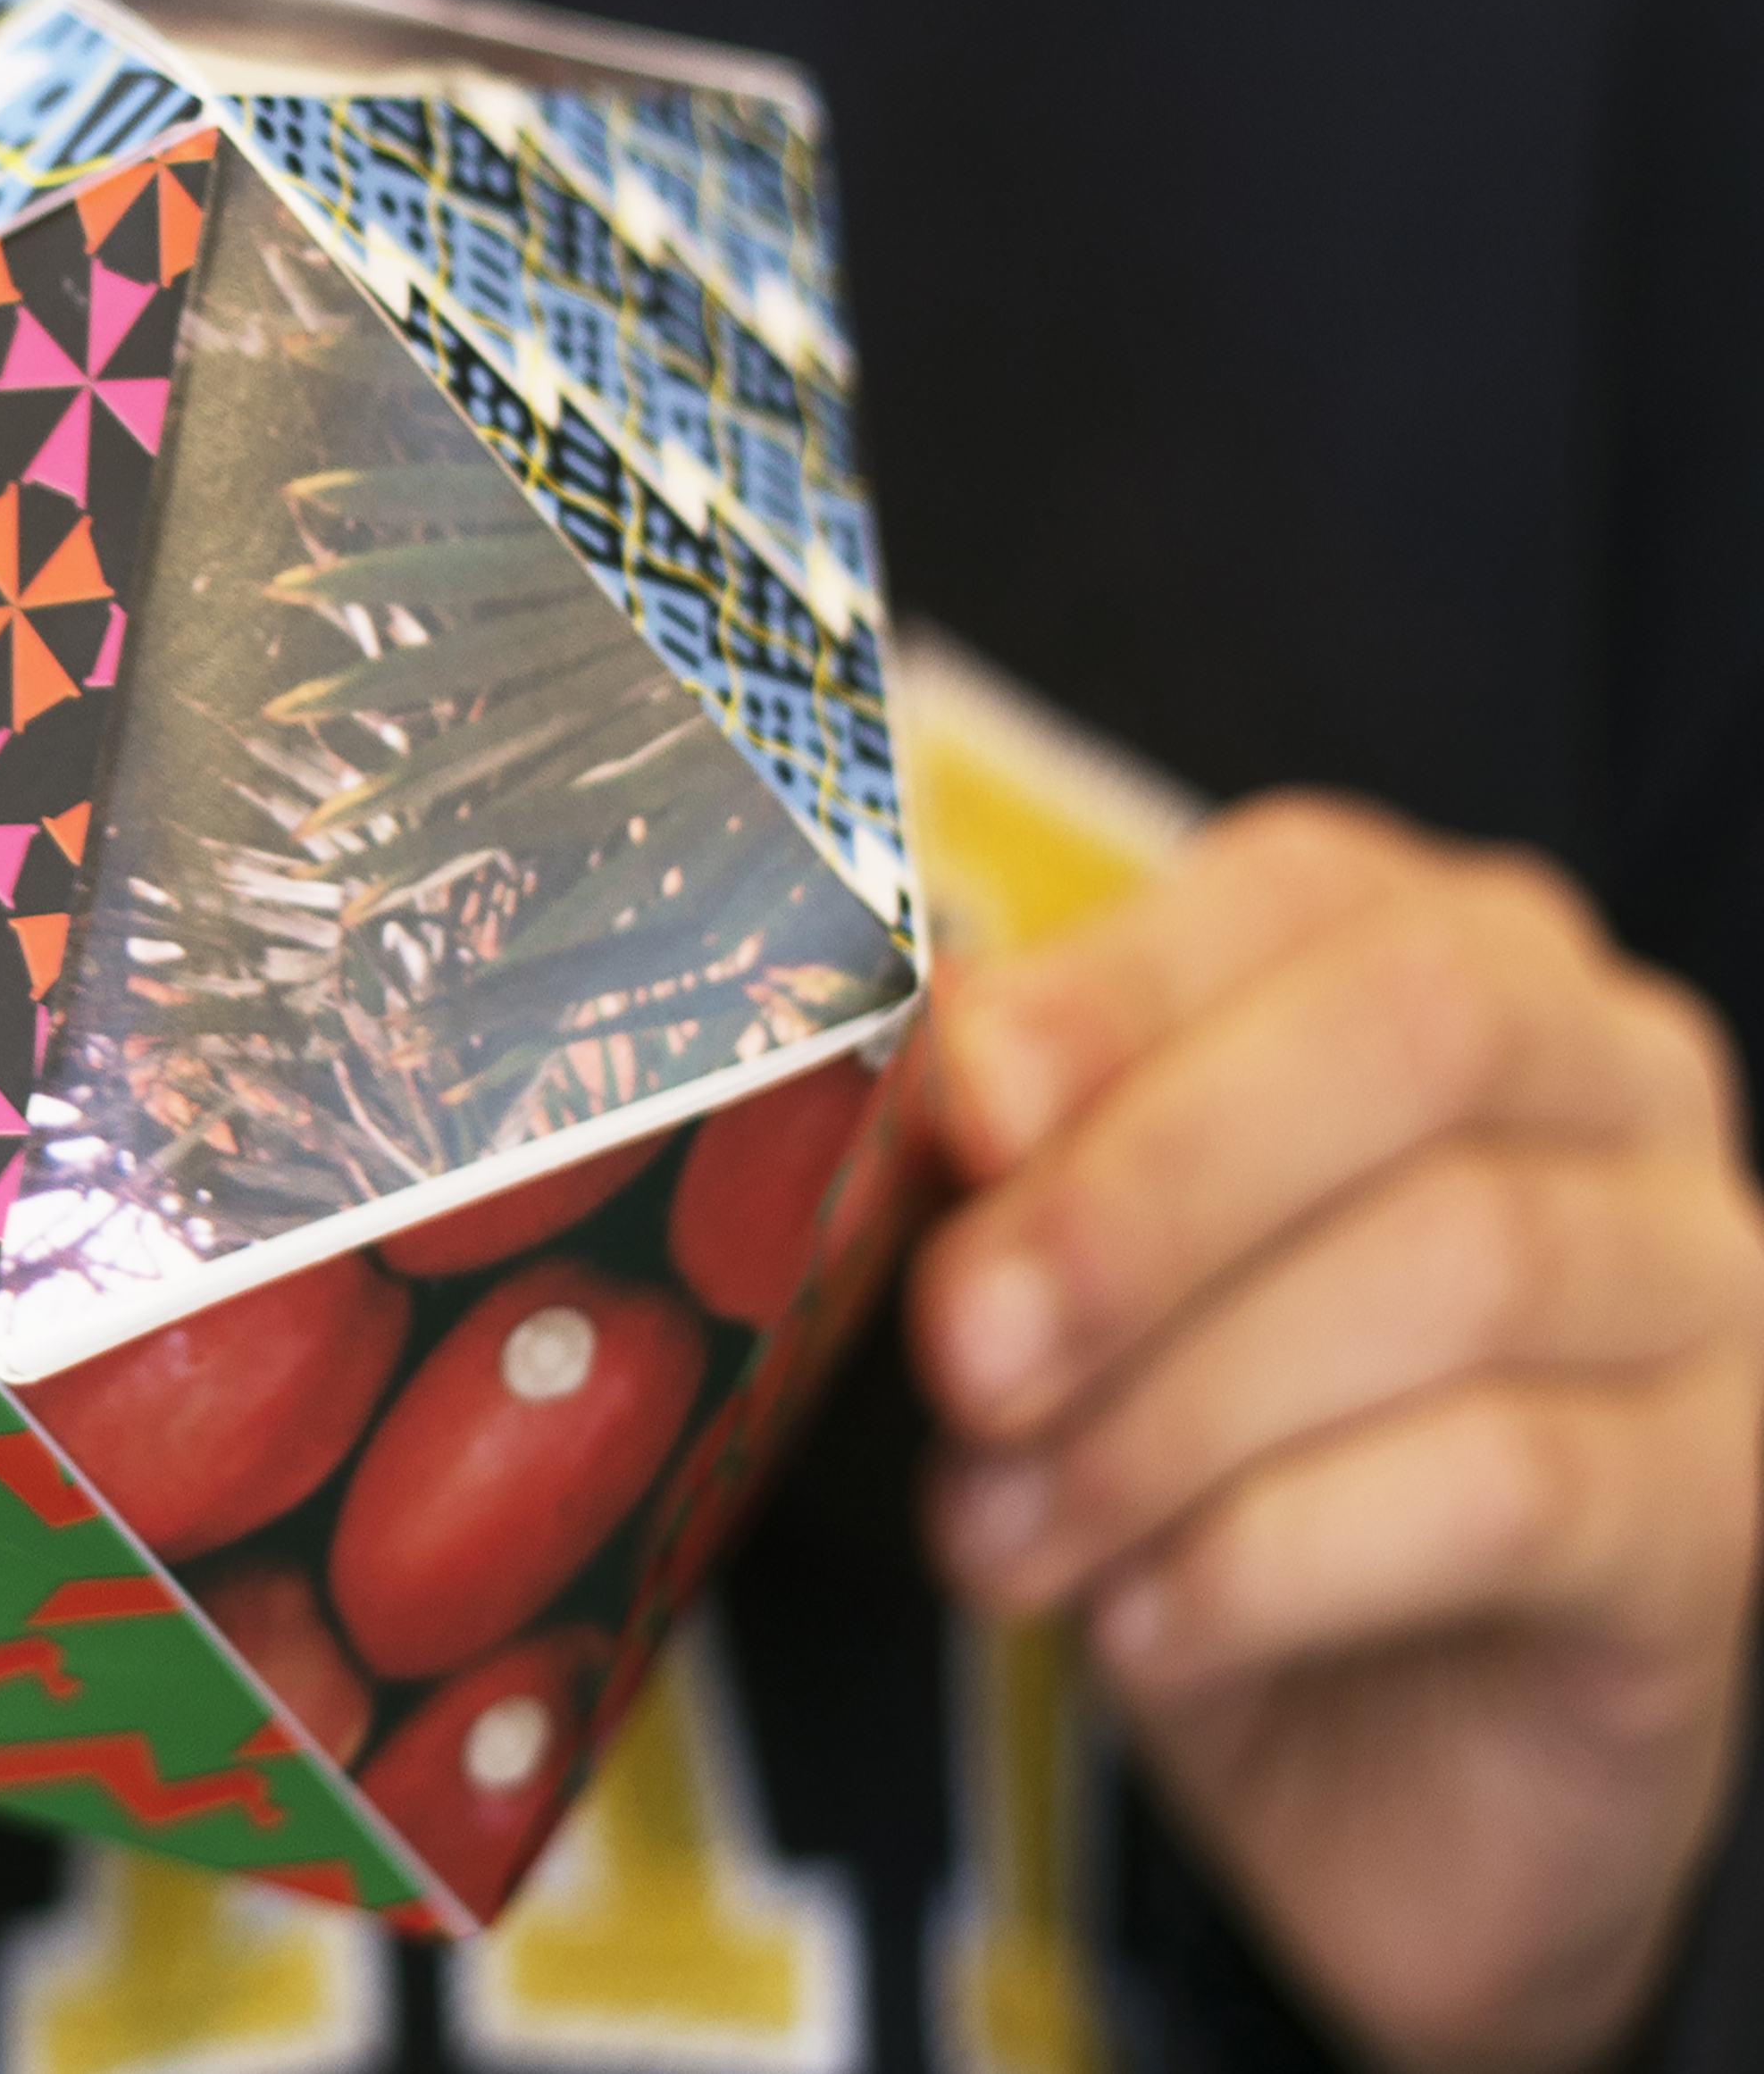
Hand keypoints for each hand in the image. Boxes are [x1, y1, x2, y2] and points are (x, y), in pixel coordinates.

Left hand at [912, 793, 1763, 2073]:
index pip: (1306, 885)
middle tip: (967, 1352)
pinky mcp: (1720, 1507)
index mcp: (1451, 959)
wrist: (1375, 1748)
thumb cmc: (1208, 1446)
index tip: (958, 1119)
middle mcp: (1617, 1081)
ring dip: (1175, 1412)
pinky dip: (1275, 1553)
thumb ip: (1019, 1154)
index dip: (1113, 994)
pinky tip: (1143, 1619)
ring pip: (1467, 1266)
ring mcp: (1705, 1289)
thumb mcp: (1073, 1275)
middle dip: (1146, 1195)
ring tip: (1007, 1528)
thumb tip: (948, 1082)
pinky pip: (1514, 1485)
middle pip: (1416, 1036)